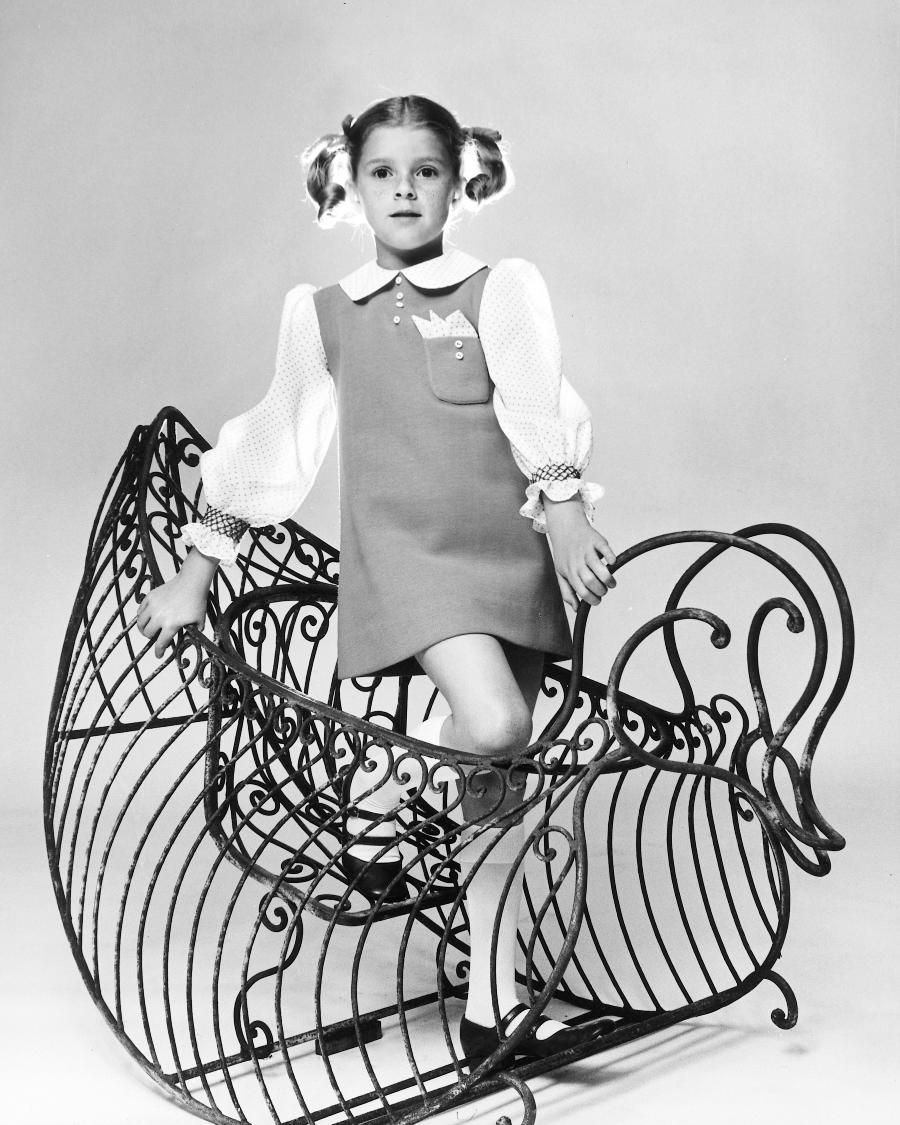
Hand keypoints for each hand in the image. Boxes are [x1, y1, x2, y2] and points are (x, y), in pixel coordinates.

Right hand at [136, 548, 218, 657]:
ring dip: (144, 629)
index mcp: (171, 625)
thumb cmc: (197, 602)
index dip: (159, 652)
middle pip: (148, 634)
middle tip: (156, 637)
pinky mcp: (149, 597)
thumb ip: (192, 635)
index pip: (160, 643)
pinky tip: (147, 618)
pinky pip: (140, 611)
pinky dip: (142, 617)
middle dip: (152, 638)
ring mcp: (152, 606)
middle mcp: (159, 617)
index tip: (158, 655)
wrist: (191, 582)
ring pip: (140, 623)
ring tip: (149, 629)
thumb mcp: (199, 622)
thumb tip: (185, 644)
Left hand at [543, 495, 615, 610]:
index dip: (592, 600)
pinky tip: (613, 562)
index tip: (598, 601)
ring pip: (598, 568)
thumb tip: (576, 608)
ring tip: (612, 583)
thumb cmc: (564, 554)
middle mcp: (577, 562)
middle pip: (590, 581)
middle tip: (605, 591)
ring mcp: (587, 550)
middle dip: (601, 591)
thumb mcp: (560, 573)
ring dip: (608, 579)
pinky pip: (605, 549)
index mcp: (569, 572)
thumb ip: (567, 591)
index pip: (582, 591)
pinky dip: (611, 557)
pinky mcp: (596, 540)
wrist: (565, 527)